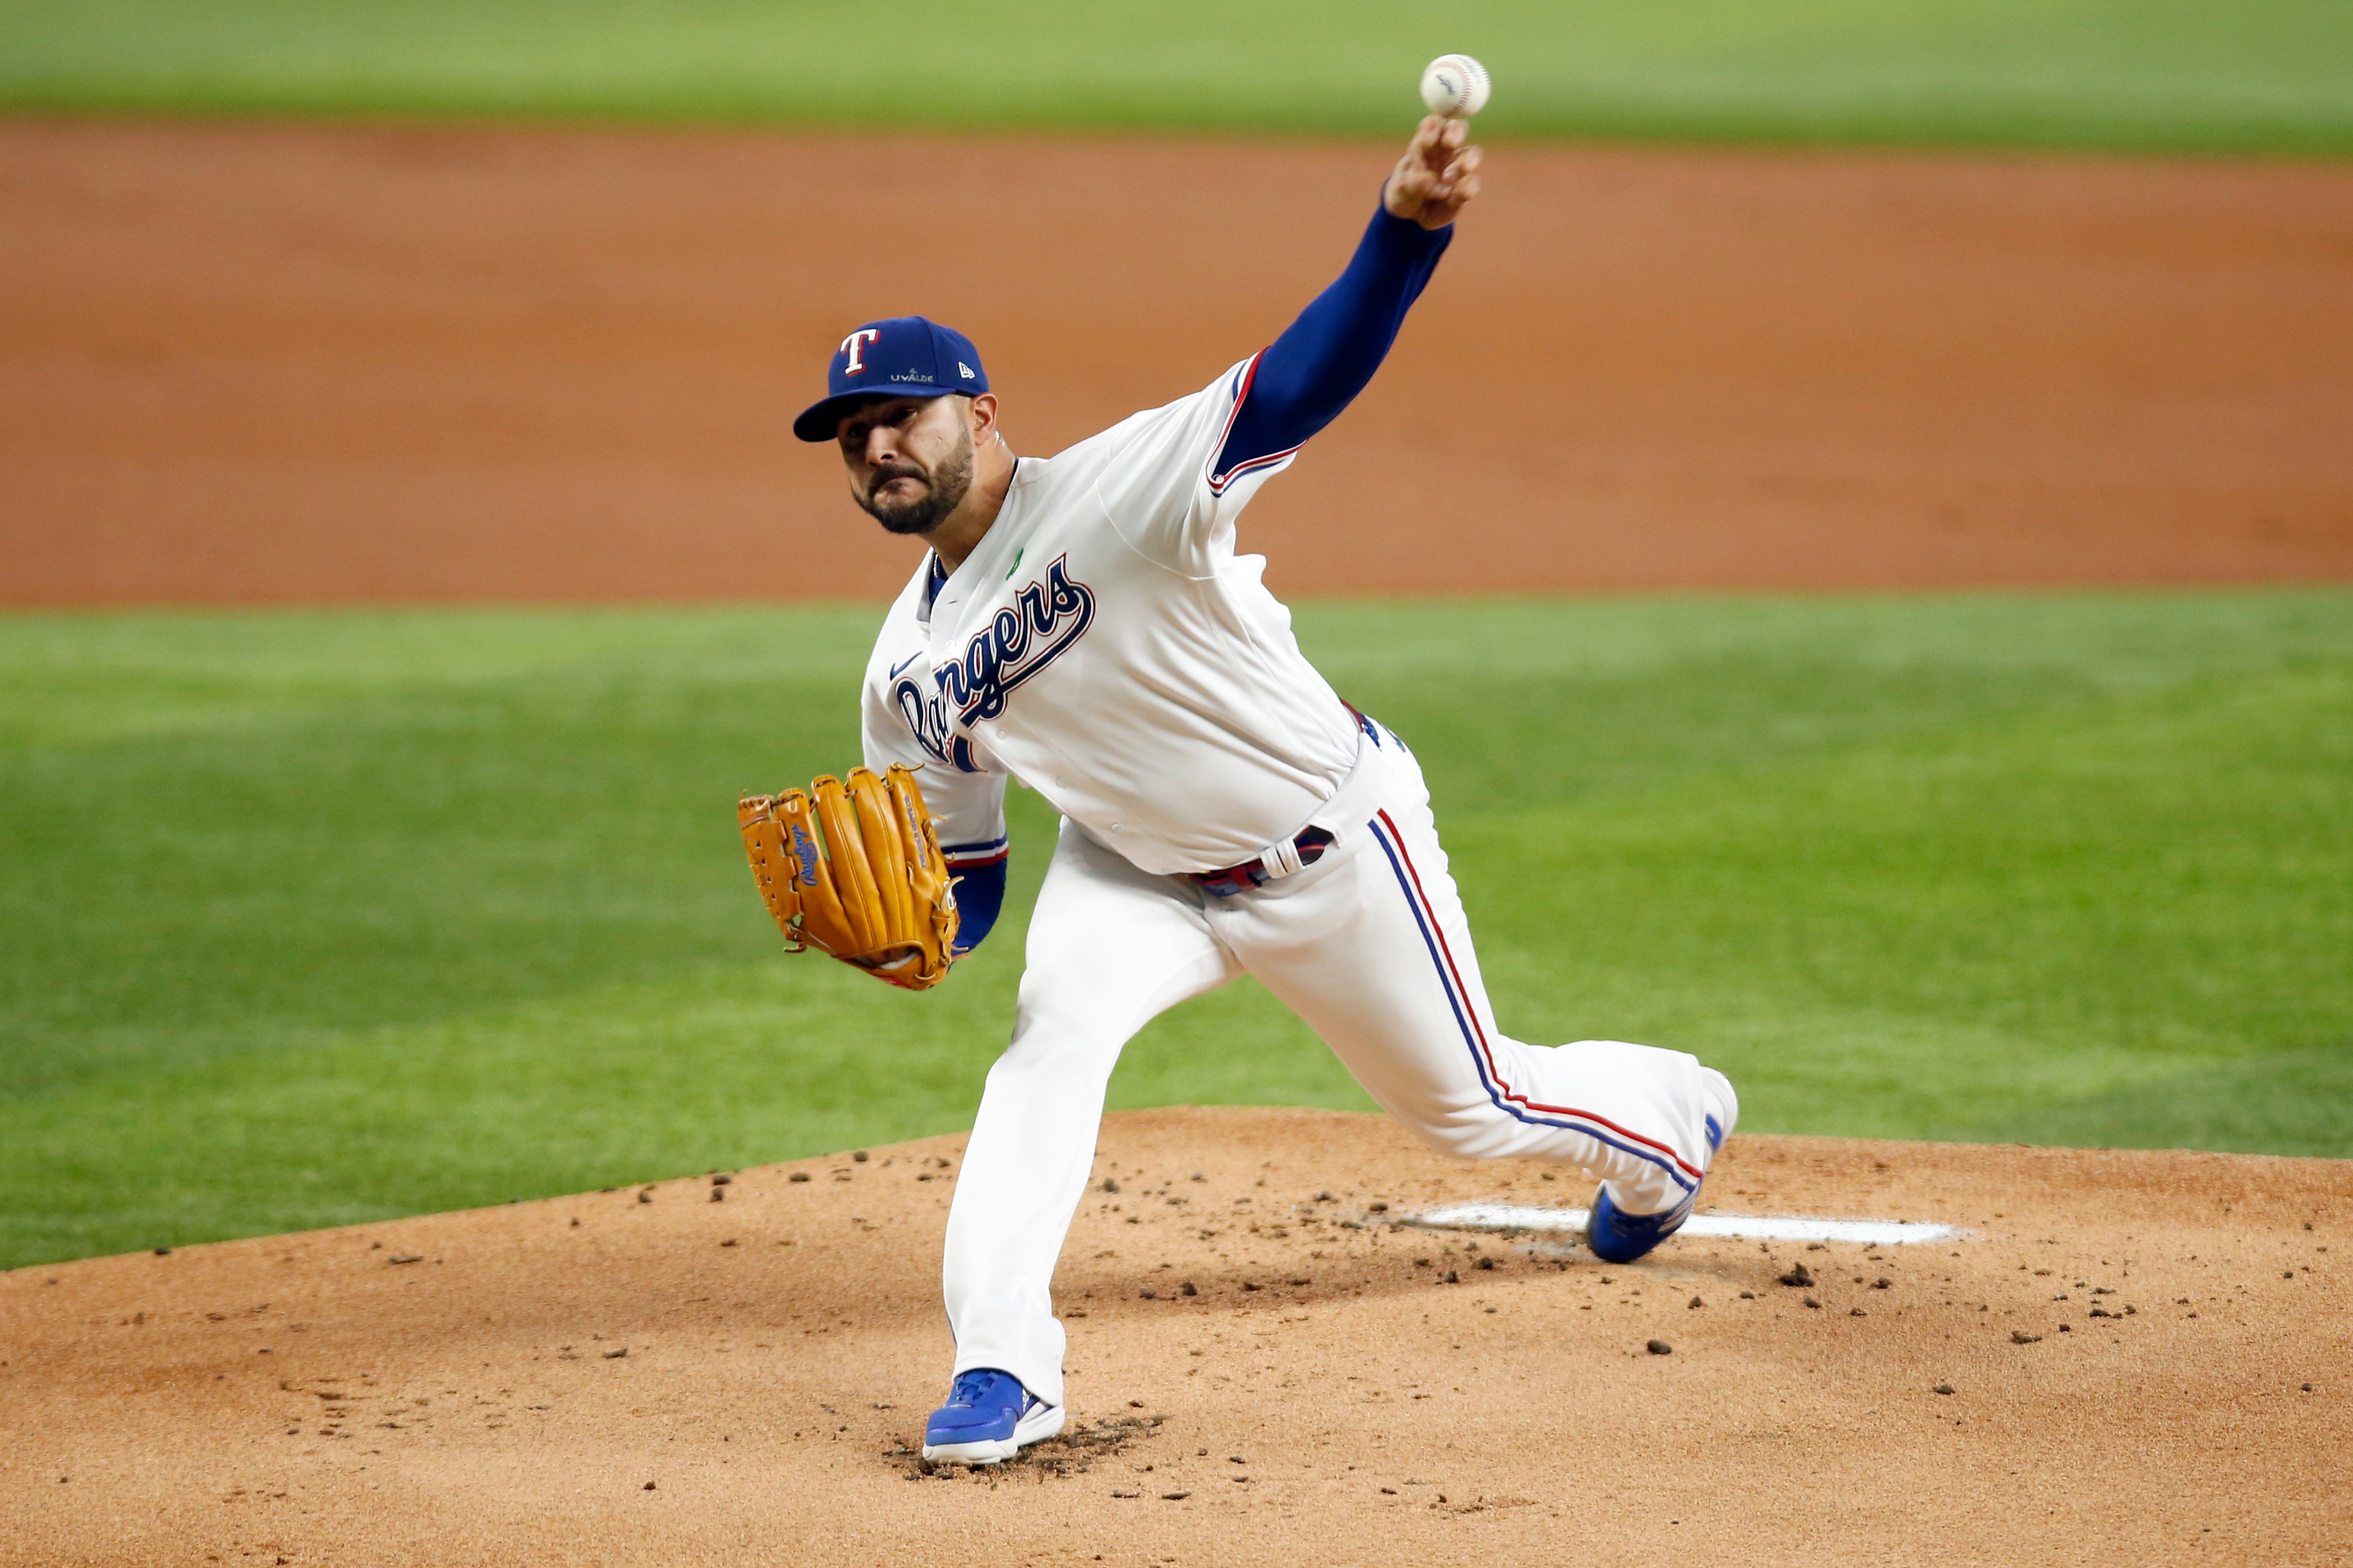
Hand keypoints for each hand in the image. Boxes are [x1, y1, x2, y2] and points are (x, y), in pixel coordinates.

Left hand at [1382, 115, 1482, 229]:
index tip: (1427, 139)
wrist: (1411, 218)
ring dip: (1464, 163)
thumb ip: (1413, 182)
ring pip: (1472, 154)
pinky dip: (1466, 189)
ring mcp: (1457, 168)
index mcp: (1425, 144)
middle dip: (1456, 133)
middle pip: (1458, 129)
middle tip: (1450, 143)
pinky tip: (1452, 199)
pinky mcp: (1465, 187)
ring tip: (1447, 179)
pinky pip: (1473, 183)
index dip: (1432, 127)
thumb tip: (1430, 180)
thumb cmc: (1403, 194)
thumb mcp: (1400, 189)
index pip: (1432, 125)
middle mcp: (1444, 151)